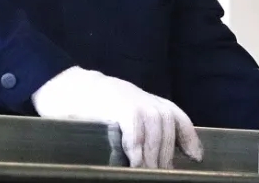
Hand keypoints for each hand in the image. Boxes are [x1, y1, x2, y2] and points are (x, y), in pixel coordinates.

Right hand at [31, 66, 203, 168]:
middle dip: (166, 156)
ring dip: (153, 157)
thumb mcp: (119, 110)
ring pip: (156, 132)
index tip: (196, 157)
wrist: (63, 86)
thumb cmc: (87, 106)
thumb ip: (137, 126)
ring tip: (147, 173)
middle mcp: (143, 97)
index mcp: (145, 99)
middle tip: (161, 174)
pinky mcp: (117, 104)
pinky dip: (137, 149)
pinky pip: (136, 130)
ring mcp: (131, 98)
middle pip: (167, 129)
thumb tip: (151, 155)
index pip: (176, 116)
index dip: (188, 137)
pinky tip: (134, 163)